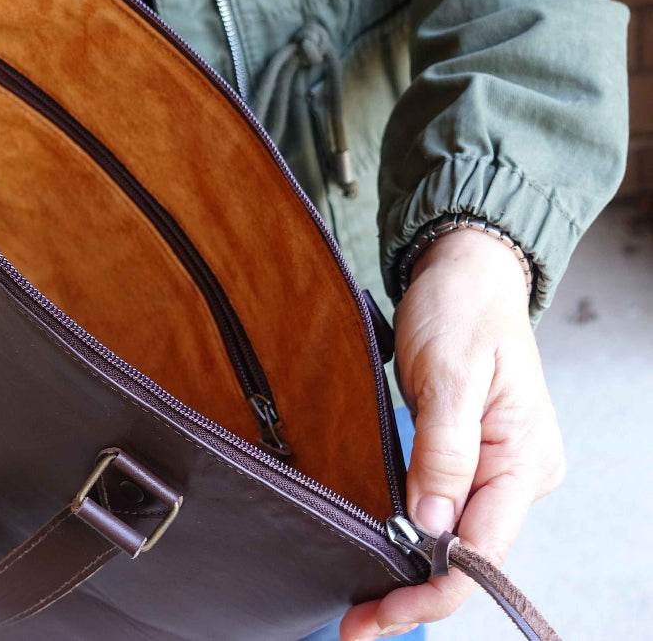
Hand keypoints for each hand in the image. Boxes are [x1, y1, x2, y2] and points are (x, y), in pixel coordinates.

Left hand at [340, 229, 565, 639]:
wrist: (465, 272)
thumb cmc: (463, 309)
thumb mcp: (452, 374)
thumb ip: (444, 450)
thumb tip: (430, 525)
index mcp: (523, 460)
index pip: (480, 552)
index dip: (430, 592)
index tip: (380, 614)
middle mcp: (515, 472)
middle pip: (466, 555)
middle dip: (413, 592)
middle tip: (355, 620)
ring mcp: (493, 463)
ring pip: (452, 535)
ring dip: (409, 566)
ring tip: (364, 597)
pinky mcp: (468, 451)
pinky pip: (443, 504)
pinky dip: (412, 532)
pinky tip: (382, 546)